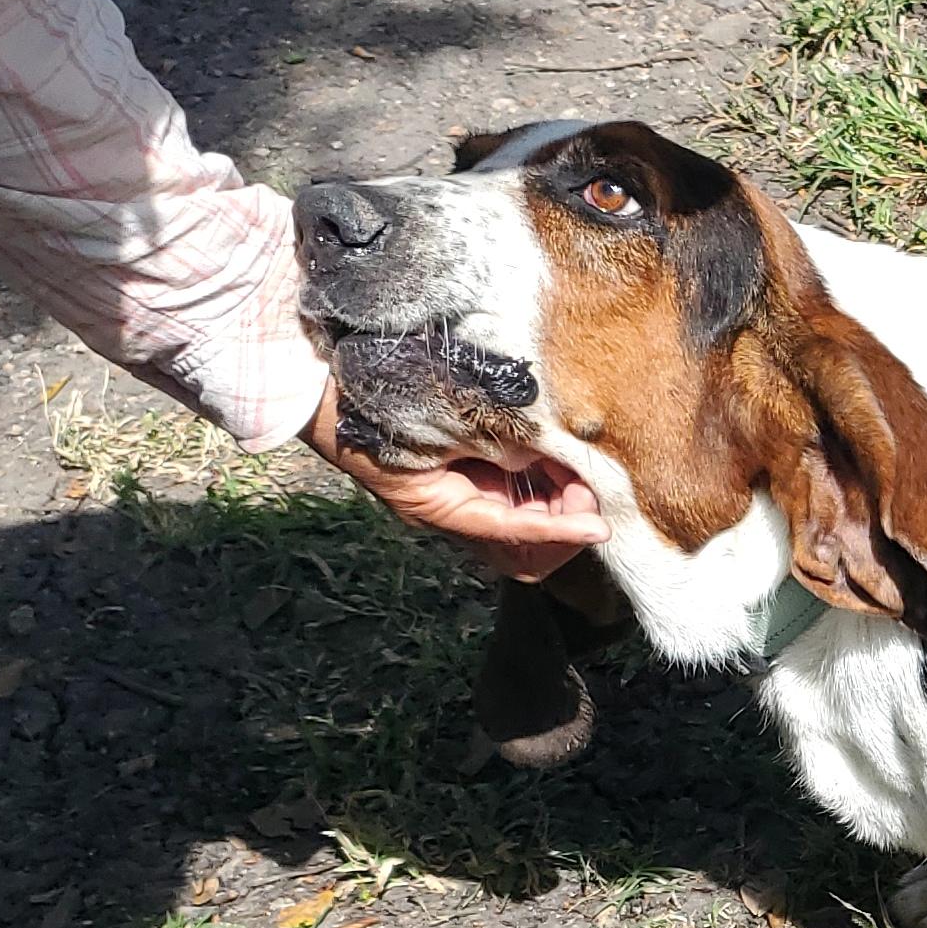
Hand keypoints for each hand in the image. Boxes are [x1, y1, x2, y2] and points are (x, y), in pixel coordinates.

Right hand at [308, 389, 607, 581]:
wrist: (327, 380)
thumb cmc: (375, 401)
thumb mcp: (437, 423)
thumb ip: (491, 443)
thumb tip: (543, 458)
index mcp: (439, 507)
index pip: (511, 533)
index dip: (559, 531)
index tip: (598, 525)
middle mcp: (453, 510)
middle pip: (523, 547)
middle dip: (563, 524)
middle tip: (588, 487)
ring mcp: (460, 492)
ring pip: (525, 520)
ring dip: (557, 500)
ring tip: (577, 466)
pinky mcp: (467, 470)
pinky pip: (515, 490)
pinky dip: (542, 477)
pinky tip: (556, 450)